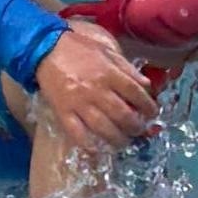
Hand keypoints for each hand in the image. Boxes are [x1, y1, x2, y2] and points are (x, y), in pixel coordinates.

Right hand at [34, 19, 161, 154]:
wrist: (45, 48)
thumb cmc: (78, 47)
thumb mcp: (106, 49)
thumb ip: (127, 68)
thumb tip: (146, 86)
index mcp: (109, 73)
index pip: (136, 94)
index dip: (148, 106)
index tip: (152, 113)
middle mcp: (96, 90)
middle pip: (123, 115)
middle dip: (136, 127)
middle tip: (139, 130)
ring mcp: (79, 103)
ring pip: (104, 128)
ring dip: (118, 139)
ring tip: (123, 142)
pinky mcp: (63, 112)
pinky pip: (77, 134)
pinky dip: (89, 145)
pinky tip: (97, 150)